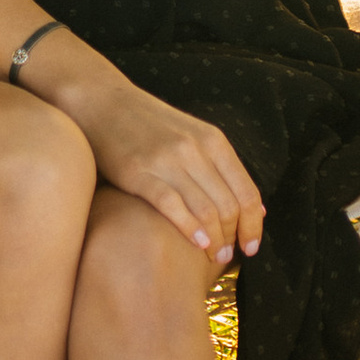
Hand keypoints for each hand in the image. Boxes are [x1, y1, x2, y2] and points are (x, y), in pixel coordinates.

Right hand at [33, 48, 263, 268]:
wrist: (102, 102)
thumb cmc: (149, 125)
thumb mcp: (193, 136)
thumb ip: (222, 168)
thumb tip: (258, 208)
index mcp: (213, 141)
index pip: (246, 192)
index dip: (254, 225)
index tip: (251, 247)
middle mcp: (195, 149)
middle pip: (228, 206)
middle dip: (233, 238)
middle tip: (228, 258)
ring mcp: (167, 160)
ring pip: (205, 210)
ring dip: (214, 241)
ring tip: (214, 257)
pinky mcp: (138, 172)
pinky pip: (173, 206)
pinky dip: (189, 229)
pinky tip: (196, 245)